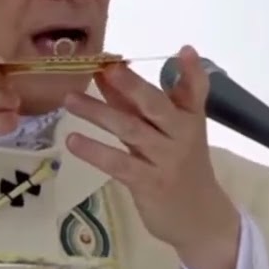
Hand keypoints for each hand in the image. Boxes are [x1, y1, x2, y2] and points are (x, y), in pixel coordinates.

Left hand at [64, 46, 239, 268]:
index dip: (190, 72)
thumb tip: (105, 70)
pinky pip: (119, 164)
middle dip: (131, 85)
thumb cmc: (178, 166)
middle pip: (156, 106)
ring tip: (69, 99)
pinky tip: (72, 141)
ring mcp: (166, 160)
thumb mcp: (165, 132)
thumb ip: (136, 103)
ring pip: (131, 131)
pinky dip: (95, 151)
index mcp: (189, 118)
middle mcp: (181, 136)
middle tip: (105, 68)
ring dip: (99, 113)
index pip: (195, 91)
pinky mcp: (150, 184)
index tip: (184, 50)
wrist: (198, 217)